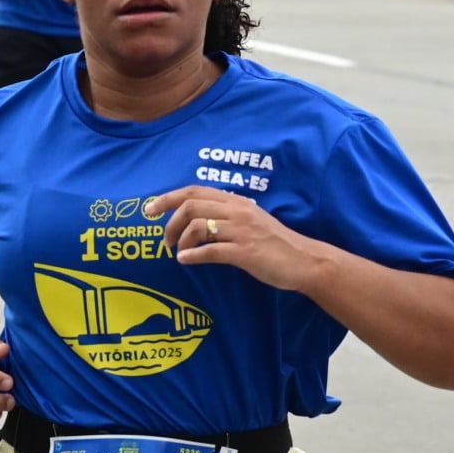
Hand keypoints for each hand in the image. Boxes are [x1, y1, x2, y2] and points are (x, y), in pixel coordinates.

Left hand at [144, 185, 324, 292]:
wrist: (305, 261)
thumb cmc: (274, 243)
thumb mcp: (250, 221)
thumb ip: (225, 216)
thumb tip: (194, 221)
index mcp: (236, 202)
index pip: (195, 191)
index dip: (168, 198)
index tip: (149, 209)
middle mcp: (238, 211)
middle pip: (191, 206)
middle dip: (170, 222)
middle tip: (165, 240)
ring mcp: (242, 231)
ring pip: (198, 226)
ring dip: (180, 240)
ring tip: (177, 252)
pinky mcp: (246, 252)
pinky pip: (212, 250)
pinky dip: (193, 255)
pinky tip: (186, 260)